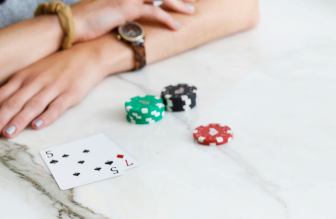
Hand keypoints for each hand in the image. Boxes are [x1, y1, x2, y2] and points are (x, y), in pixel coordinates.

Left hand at [0, 40, 113, 137]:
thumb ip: (22, 85)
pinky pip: (56, 107)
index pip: (5, 95)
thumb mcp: (36, 71)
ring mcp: (53, 88)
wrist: (87, 56)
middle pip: (16, 102)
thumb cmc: (60, 65)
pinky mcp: (70, 94)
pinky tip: (37, 126)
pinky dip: (46, 117)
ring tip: (9, 133)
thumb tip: (5, 100)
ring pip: (32, 106)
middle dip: (3, 117)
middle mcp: (36, 81)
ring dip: (19, 120)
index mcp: (25, 76)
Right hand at [71, 0, 192, 42]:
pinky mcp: (126, 8)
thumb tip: (137, 16)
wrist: (71, 24)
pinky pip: (153, 12)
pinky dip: (167, 19)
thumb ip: (123, 9)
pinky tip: (176, 27)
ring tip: (191, 11)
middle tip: (192, 1)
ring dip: (177, 4)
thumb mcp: (108, 11)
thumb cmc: (87, 21)